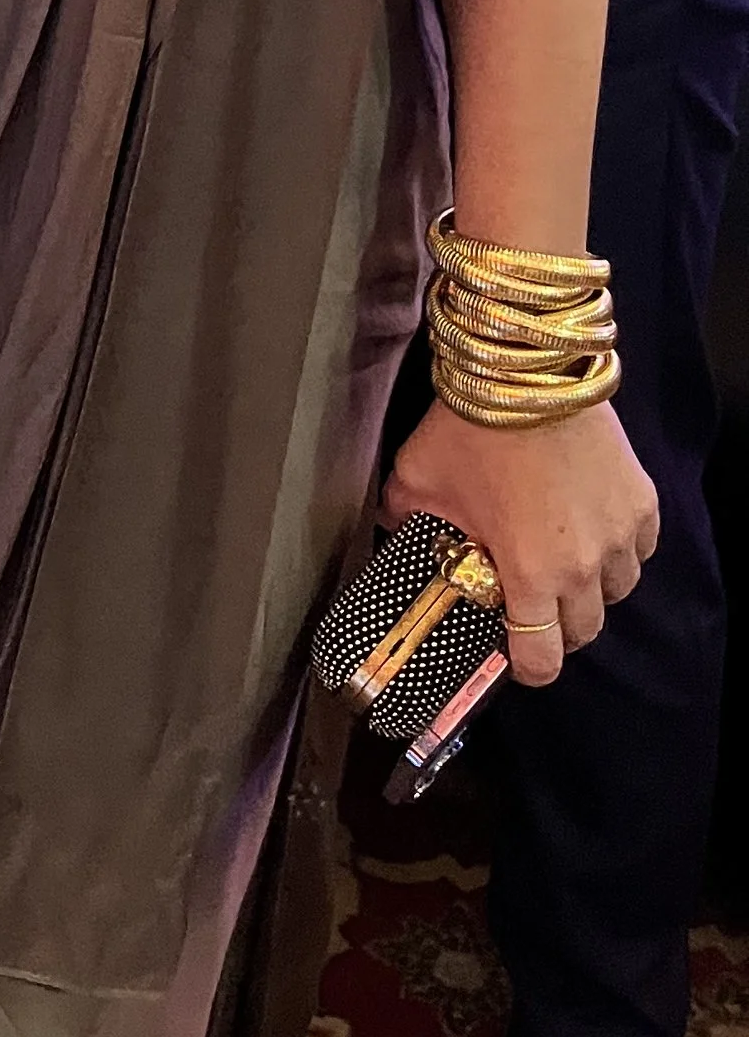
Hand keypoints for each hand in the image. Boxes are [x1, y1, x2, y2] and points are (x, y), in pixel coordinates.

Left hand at [384, 398, 657, 685]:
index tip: (515, 654)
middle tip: (532, 603)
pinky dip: (619, 550)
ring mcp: (622, 535)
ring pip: (616, 592)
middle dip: (557, 627)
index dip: (527, 665)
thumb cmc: (473, 429)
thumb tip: (393, 527)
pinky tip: (591, 527)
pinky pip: (639, 550)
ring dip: (591, 589)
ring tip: (562, 561)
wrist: (530, 372)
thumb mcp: (418, 479)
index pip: (543, 658)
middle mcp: (586, 567)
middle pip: (585, 632)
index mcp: (532, 575)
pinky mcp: (643, 502)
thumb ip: (405, 517)